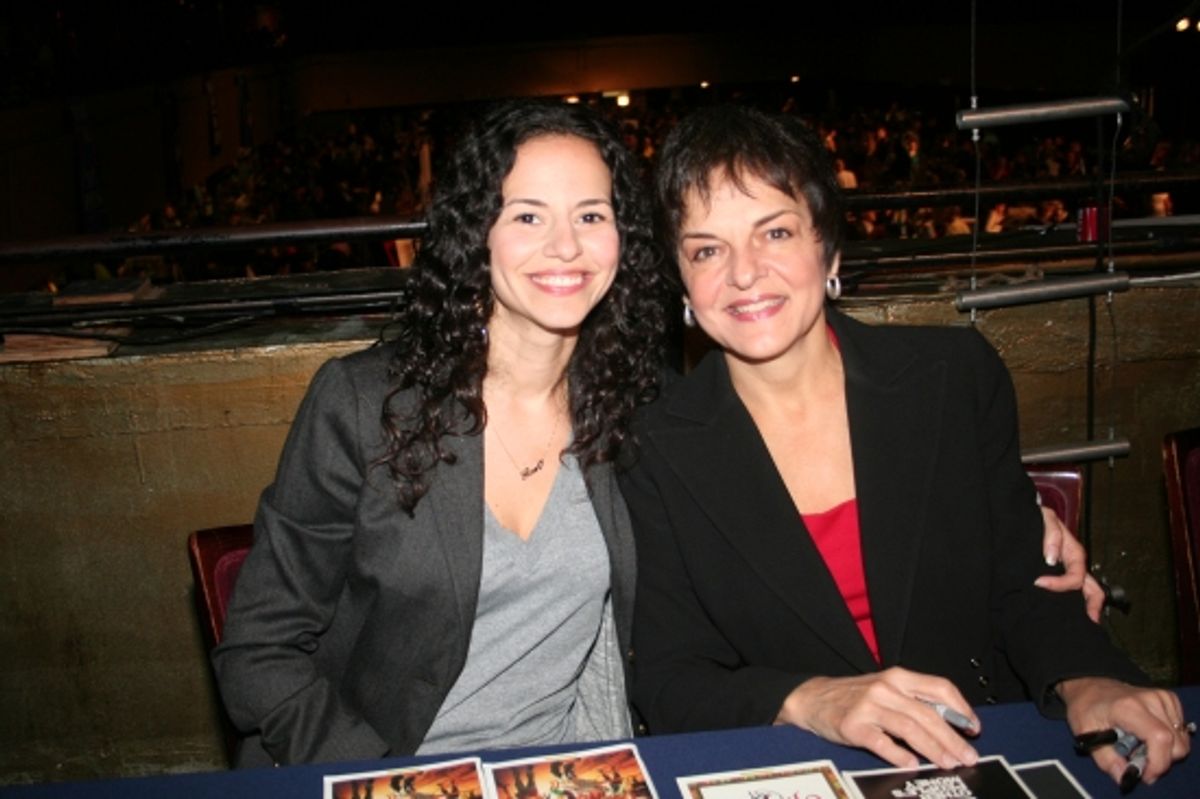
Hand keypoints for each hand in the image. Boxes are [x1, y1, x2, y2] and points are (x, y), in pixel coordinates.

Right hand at [777, 667, 979, 769]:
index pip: (939, 688)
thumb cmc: (854, 697)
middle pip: (928, 713)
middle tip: (968, 756)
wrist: (812, 698)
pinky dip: (899, 754)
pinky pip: (881, 742)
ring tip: (948, 763)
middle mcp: (885, 688)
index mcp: (898, 677)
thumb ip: (915, 702)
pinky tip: (911, 764)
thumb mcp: (887, 690)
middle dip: (952, 738)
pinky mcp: (853, 725)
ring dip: (933, 748)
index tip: (973, 728)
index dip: (961, 709)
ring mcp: (868, 707)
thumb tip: (952, 724)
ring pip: (910, 728)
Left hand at [1033, 506, 1104, 621]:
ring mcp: (1069, 571)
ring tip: (1081, 625)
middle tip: (1088, 622)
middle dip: (1093, 606)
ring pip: (1085, 592)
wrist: (1029, 518)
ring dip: (1084, 607)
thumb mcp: (1045, 519)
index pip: (1075, 576)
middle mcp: (1075, 565)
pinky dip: (1071, 603)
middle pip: (1092, 589)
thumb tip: (1052, 558)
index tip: (1039, 584)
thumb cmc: (1039, 518)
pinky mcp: (1059, 575)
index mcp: (1074, 553)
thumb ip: (1051, 535)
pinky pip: (1071, 592)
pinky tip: (1065, 614)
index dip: (1060, 584)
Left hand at [1060, 677, 1189, 784]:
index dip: (1158, 763)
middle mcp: (1151, 700)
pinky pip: (1180, 732)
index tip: (1144, 774)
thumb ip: (1106, 759)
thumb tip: (1125, 778)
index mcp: (1128, 707)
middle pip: (1176, 744)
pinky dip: (1168, 741)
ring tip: (1139, 745)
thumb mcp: (1086, 734)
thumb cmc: (1087, 708)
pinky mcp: (1170, 699)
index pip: (1160, 738)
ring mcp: (1162, 698)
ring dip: (1164, 752)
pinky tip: (1147, 735)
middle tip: (1136, 758)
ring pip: (1181, 741)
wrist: (1091, 687)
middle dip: (1160, 761)